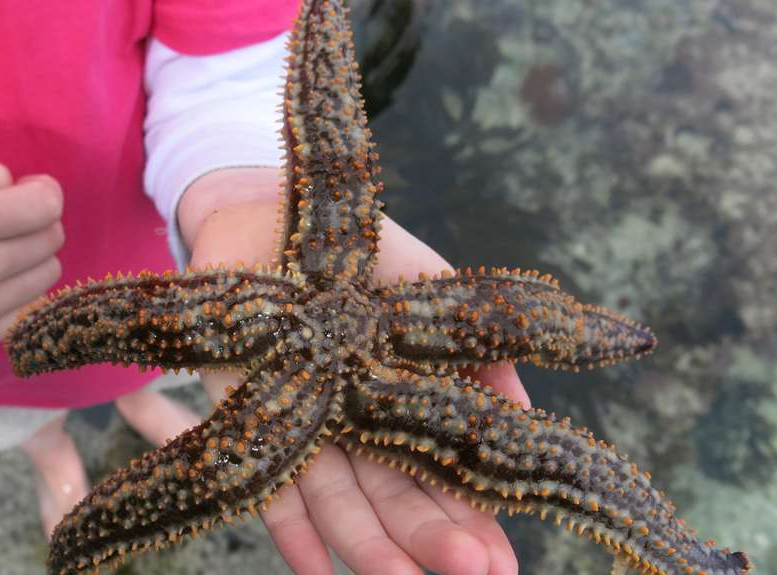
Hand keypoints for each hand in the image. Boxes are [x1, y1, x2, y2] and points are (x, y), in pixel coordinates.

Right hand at [0, 155, 64, 348]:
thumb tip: (35, 192)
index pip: (45, 207)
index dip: (45, 191)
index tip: (27, 189)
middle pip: (51, 238)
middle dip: (38, 221)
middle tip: (9, 219)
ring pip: (49, 272)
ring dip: (34, 255)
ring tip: (1, 248)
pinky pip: (33, 304)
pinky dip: (21, 286)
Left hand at [179, 168, 526, 574]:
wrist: (269, 211)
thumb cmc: (357, 250)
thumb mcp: (430, 291)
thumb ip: (476, 350)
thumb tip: (527, 416)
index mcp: (402, 401)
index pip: (442, 472)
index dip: (473, 516)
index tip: (505, 558)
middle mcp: (355, 426)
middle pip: (395, 496)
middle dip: (432, 539)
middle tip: (473, 572)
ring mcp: (303, 426)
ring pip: (338, 501)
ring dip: (369, 546)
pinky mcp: (249, 415)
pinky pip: (266, 480)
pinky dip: (288, 527)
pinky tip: (313, 567)